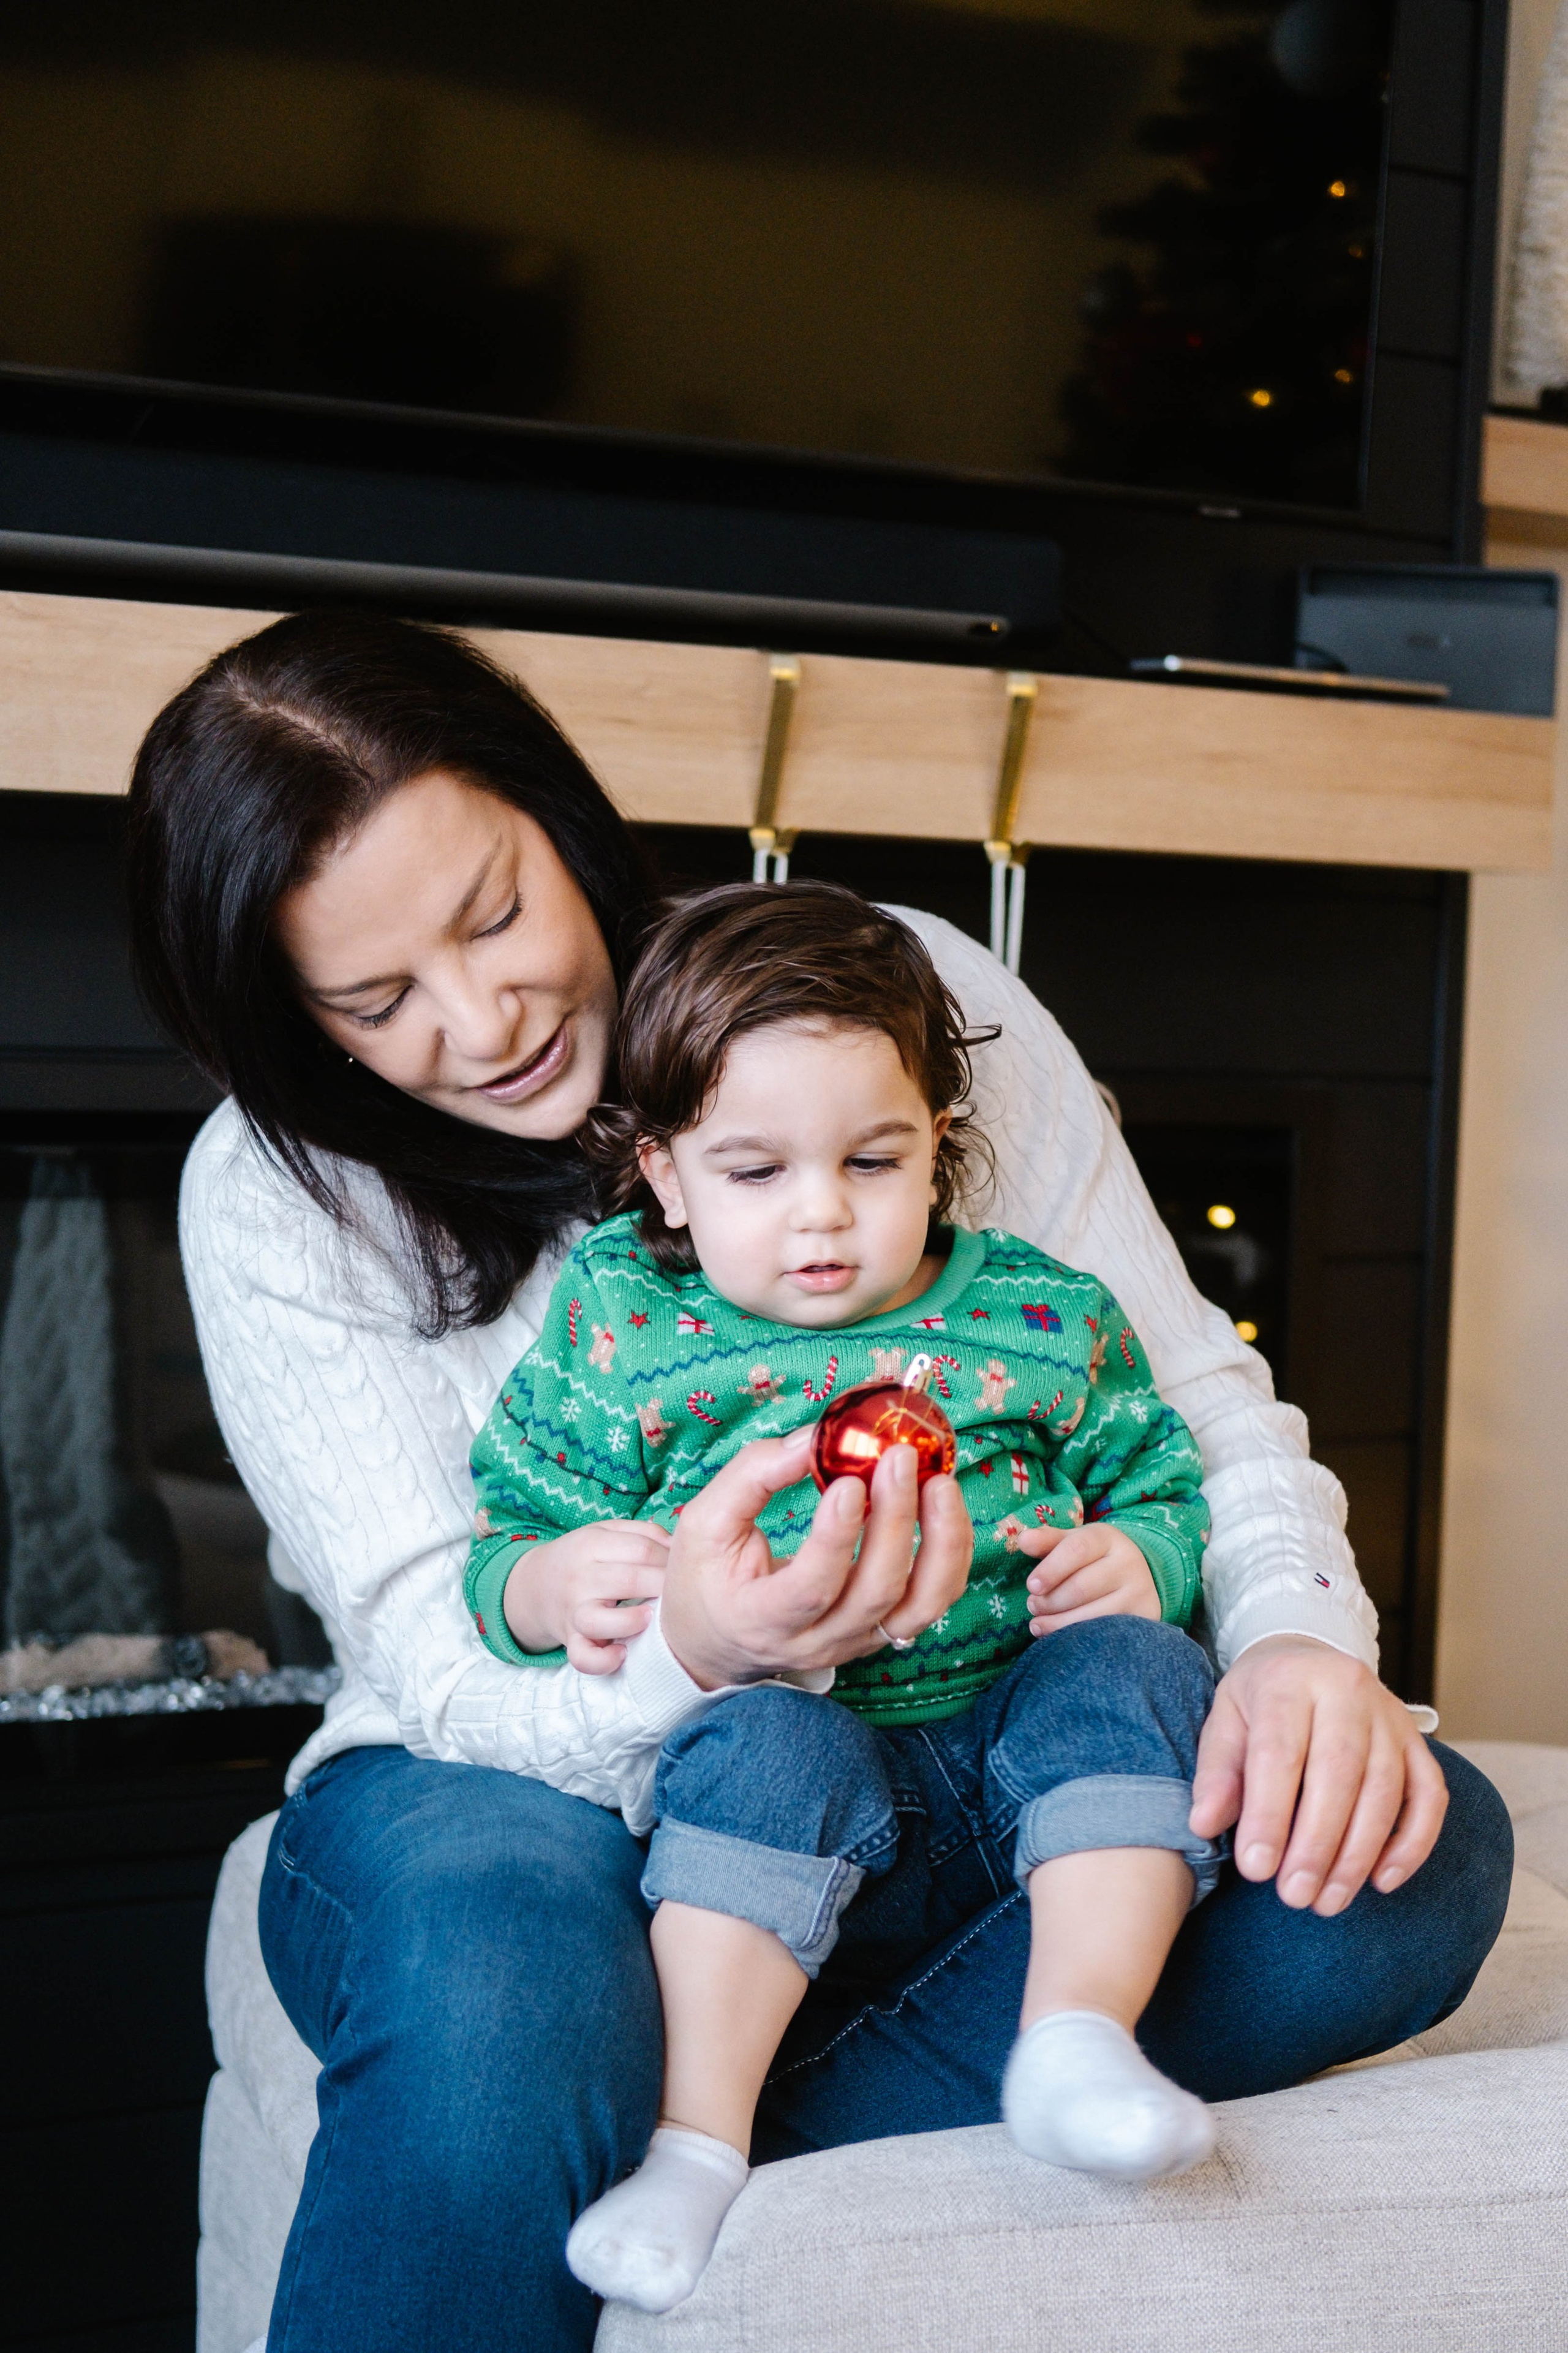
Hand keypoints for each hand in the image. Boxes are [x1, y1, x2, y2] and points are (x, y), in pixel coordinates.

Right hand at [502, 1521, 669, 1676]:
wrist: (534, 1587)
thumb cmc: (583, 1559)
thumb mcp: (605, 1532)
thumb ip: (643, 1533)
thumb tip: (680, 1546)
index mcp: (590, 1545)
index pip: (641, 1549)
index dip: (670, 1558)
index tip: (684, 1567)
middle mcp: (579, 1578)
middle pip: (629, 1580)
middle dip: (663, 1586)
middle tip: (681, 1593)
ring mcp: (573, 1612)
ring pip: (598, 1621)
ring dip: (630, 1622)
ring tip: (649, 1618)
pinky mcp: (570, 1640)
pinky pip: (583, 1657)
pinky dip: (603, 1661)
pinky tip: (623, 1652)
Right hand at [660, 1427, 972, 1690]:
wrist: (715, 1641)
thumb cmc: (706, 1578)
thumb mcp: (704, 1523)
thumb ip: (753, 1476)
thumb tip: (814, 1438)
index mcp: (761, 1618)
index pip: (810, 1588)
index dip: (835, 1538)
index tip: (847, 1481)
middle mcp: (817, 1641)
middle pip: (875, 1592)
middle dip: (895, 1521)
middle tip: (900, 1458)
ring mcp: (857, 1641)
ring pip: (921, 1606)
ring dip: (940, 1542)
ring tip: (940, 1482)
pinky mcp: (883, 1631)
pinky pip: (934, 1600)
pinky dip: (950, 1554)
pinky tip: (943, 1506)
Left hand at [1023, 1522, 1159, 1631]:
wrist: (1135, 1575)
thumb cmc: (1091, 1558)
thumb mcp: (1071, 1543)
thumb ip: (1047, 1541)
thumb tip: (1023, 1541)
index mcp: (1107, 1538)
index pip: (1077, 1549)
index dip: (1050, 1569)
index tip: (1031, 1586)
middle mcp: (1129, 1563)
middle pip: (1082, 1587)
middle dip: (1050, 1601)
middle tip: (1032, 1606)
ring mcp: (1140, 1593)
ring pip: (1093, 1616)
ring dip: (1059, 1624)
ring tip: (1038, 1624)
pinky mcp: (1144, 1619)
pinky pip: (1106, 1636)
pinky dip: (1078, 1639)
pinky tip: (1060, 1639)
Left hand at [1189, 1634, 1448, 1914]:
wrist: (1308, 1658)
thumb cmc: (1261, 1701)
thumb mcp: (1226, 1721)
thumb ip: (1217, 1772)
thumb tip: (1204, 1824)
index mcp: (1289, 1681)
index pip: (1280, 1752)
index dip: (1268, 1814)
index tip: (1255, 1868)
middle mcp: (1346, 1689)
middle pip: (1338, 1773)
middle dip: (1317, 1843)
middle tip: (1295, 1896)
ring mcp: (1389, 1714)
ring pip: (1385, 1790)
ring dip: (1358, 1854)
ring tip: (1328, 1900)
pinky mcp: (1417, 1741)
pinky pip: (1429, 1796)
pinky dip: (1412, 1843)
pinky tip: (1382, 1881)